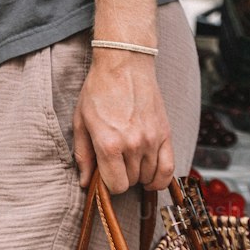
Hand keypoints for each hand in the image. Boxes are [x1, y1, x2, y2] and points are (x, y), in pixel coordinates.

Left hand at [72, 53, 174, 194]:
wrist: (124, 64)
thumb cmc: (98, 90)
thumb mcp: (80, 121)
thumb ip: (83, 155)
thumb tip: (86, 183)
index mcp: (108, 143)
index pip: (115, 186)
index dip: (108, 184)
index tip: (104, 175)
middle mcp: (132, 144)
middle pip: (131, 181)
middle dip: (122, 177)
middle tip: (115, 162)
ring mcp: (151, 140)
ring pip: (149, 176)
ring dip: (139, 175)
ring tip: (129, 162)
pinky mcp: (165, 133)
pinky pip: (169, 169)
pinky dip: (161, 179)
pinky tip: (152, 178)